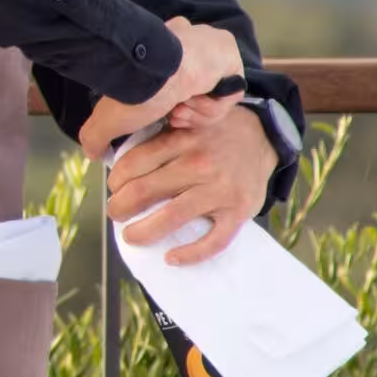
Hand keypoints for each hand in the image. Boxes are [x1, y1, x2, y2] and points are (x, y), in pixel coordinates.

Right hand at [77, 17, 242, 158]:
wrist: (163, 70)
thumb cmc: (137, 88)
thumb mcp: (109, 118)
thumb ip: (98, 136)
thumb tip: (91, 153)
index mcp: (160, 56)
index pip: (173, 90)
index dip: (171, 112)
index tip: (164, 120)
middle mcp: (186, 50)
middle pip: (194, 97)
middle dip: (182, 114)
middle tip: (172, 117)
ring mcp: (209, 54)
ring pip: (211, 98)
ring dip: (195, 112)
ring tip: (180, 107)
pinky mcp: (230, 59)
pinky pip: (227, 94)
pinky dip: (212, 105)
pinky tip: (196, 99)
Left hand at [104, 106, 273, 264]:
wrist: (263, 138)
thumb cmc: (215, 133)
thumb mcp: (187, 119)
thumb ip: (158, 135)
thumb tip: (119, 157)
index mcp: (181, 139)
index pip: (134, 163)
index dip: (115, 180)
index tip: (113, 188)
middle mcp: (198, 164)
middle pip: (145, 191)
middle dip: (120, 207)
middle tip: (115, 213)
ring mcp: (219, 190)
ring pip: (172, 217)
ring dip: (143, 231)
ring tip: (130, 236)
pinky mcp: (238, 212)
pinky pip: (213, 241)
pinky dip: (190, 254)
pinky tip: (171, 258)